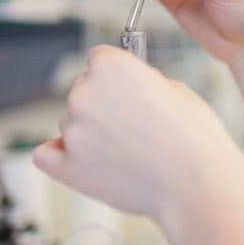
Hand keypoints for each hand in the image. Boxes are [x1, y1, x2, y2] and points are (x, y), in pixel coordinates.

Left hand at [33, 45, 237, 217]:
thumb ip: (143, 81)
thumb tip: (129, 88)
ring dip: (92, 131)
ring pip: (71, 122)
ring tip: (129, 151)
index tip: (131, 87)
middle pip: (83, 89)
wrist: (196, 186)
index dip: (119, 74)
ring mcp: (73, 132)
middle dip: (105, 102)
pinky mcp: (69, 167)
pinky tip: (85, 159)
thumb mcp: (177, 90)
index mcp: (111, 66)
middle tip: (136, 124)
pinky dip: (61, 155)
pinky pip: (47, 154)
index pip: (99, 58)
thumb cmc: (194, 139)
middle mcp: (85, 94)